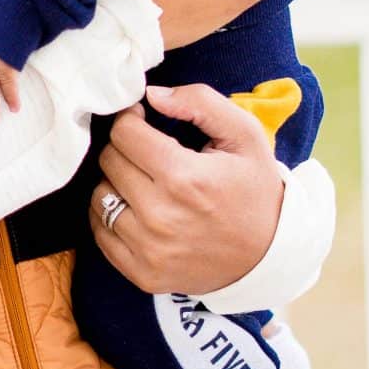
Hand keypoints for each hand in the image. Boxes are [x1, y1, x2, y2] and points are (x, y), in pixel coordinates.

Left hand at [90, 81, 284, 292]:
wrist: (269, 255)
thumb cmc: (255, 188)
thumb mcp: (244, 134)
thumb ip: (200, 102)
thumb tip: (152, 95)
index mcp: (184, 177)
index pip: (124, 133)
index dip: (132, 119)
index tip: (143, 121)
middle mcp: (161, 216)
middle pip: (109, 162)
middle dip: (125, 148)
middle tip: (148, 152)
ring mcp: (149, 249)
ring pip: (99, 197)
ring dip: (116, 183)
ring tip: (143, 181)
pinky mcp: (142, 273)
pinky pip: (100, 234)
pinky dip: (109, 217)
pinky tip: (135, 209)